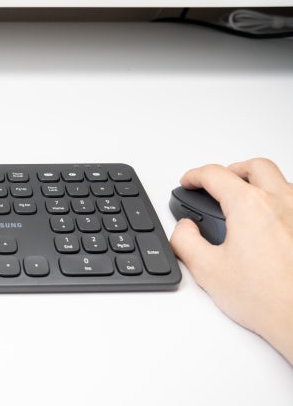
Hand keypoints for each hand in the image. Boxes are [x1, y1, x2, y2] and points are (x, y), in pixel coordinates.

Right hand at [170, 158, 292, 363]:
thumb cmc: (268, 299)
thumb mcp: (207, 270)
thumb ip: (185, 241)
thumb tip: (184, 228)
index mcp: (250, 206)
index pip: (215, 175)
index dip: (195, 176)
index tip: (188, 182)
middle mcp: (281, 202)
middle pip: (255, 167)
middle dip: (232, 170)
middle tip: (218, 183)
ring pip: (281, 180)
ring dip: (259, 183)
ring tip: (245, 200)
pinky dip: (280, 202)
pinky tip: (273, 221)